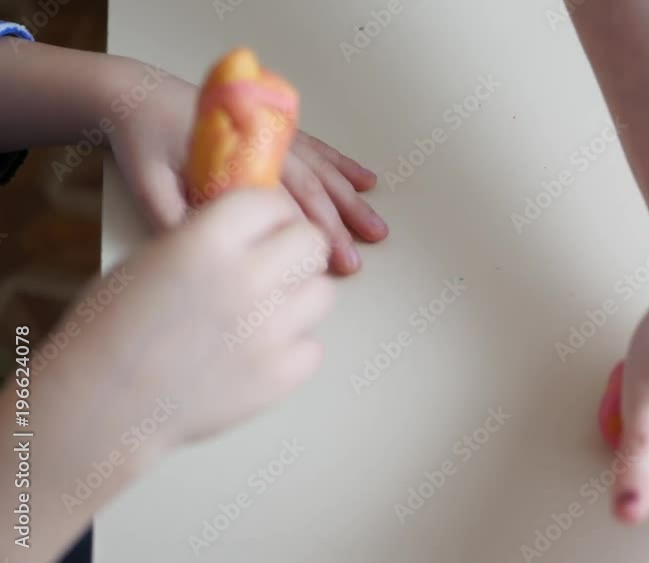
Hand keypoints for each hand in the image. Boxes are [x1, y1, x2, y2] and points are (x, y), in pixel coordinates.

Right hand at [39, 189, 334, 454]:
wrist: (103, 404)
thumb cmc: (114, 327)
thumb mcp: (154, 258)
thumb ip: (210, 239)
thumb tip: (256, 232)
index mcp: (208, 240)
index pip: (272, 202)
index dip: (271, 214)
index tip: (266, 227)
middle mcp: (247, 277)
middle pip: (312, 243)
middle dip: (297, 252)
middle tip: (277, 269)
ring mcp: (270, 329)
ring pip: (323, 294)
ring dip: (299, 300)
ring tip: (264, 315)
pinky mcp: (281, 374)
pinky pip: (313, 347)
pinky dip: (291, 350)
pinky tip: (257, 354)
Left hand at [105, 56, 386, 273]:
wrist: (139, 95)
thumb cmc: (143, 139)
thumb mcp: (146, 181)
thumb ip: (171, 215)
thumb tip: (204, 251)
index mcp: (233, 155)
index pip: (278, 200)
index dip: (303, 231)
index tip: (321, 262)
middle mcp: (261, 143)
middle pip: (308, 188)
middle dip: (335, 227)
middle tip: (352, 261)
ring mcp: (273, 136)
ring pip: (321, 171)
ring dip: (350, 201)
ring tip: (376, 230)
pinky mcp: (276, 133)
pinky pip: (318, 150)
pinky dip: (344, 166)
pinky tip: (367, 181)